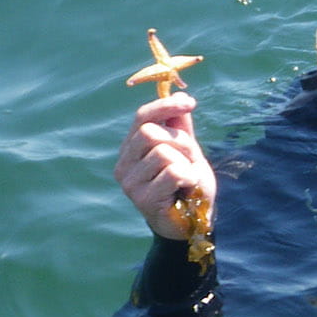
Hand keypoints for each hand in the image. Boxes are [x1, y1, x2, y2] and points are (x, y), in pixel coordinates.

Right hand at [114, 93, 216, 239]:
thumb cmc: (188, 186)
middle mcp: (124, 163)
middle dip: (181, 142)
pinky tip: (185, 190)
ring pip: (163, 152)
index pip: (142, 117)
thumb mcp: (187, 151)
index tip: (190, 103)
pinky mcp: (142, 198)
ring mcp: (129, 182)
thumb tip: (179, 95)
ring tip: (186, 180)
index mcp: (132, 148)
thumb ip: (180, 127)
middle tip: (189, 161)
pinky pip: (173, 172)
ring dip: (186, 164)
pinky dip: (188, 178)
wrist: (193, 222)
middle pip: (150, 132)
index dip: (165, 106)